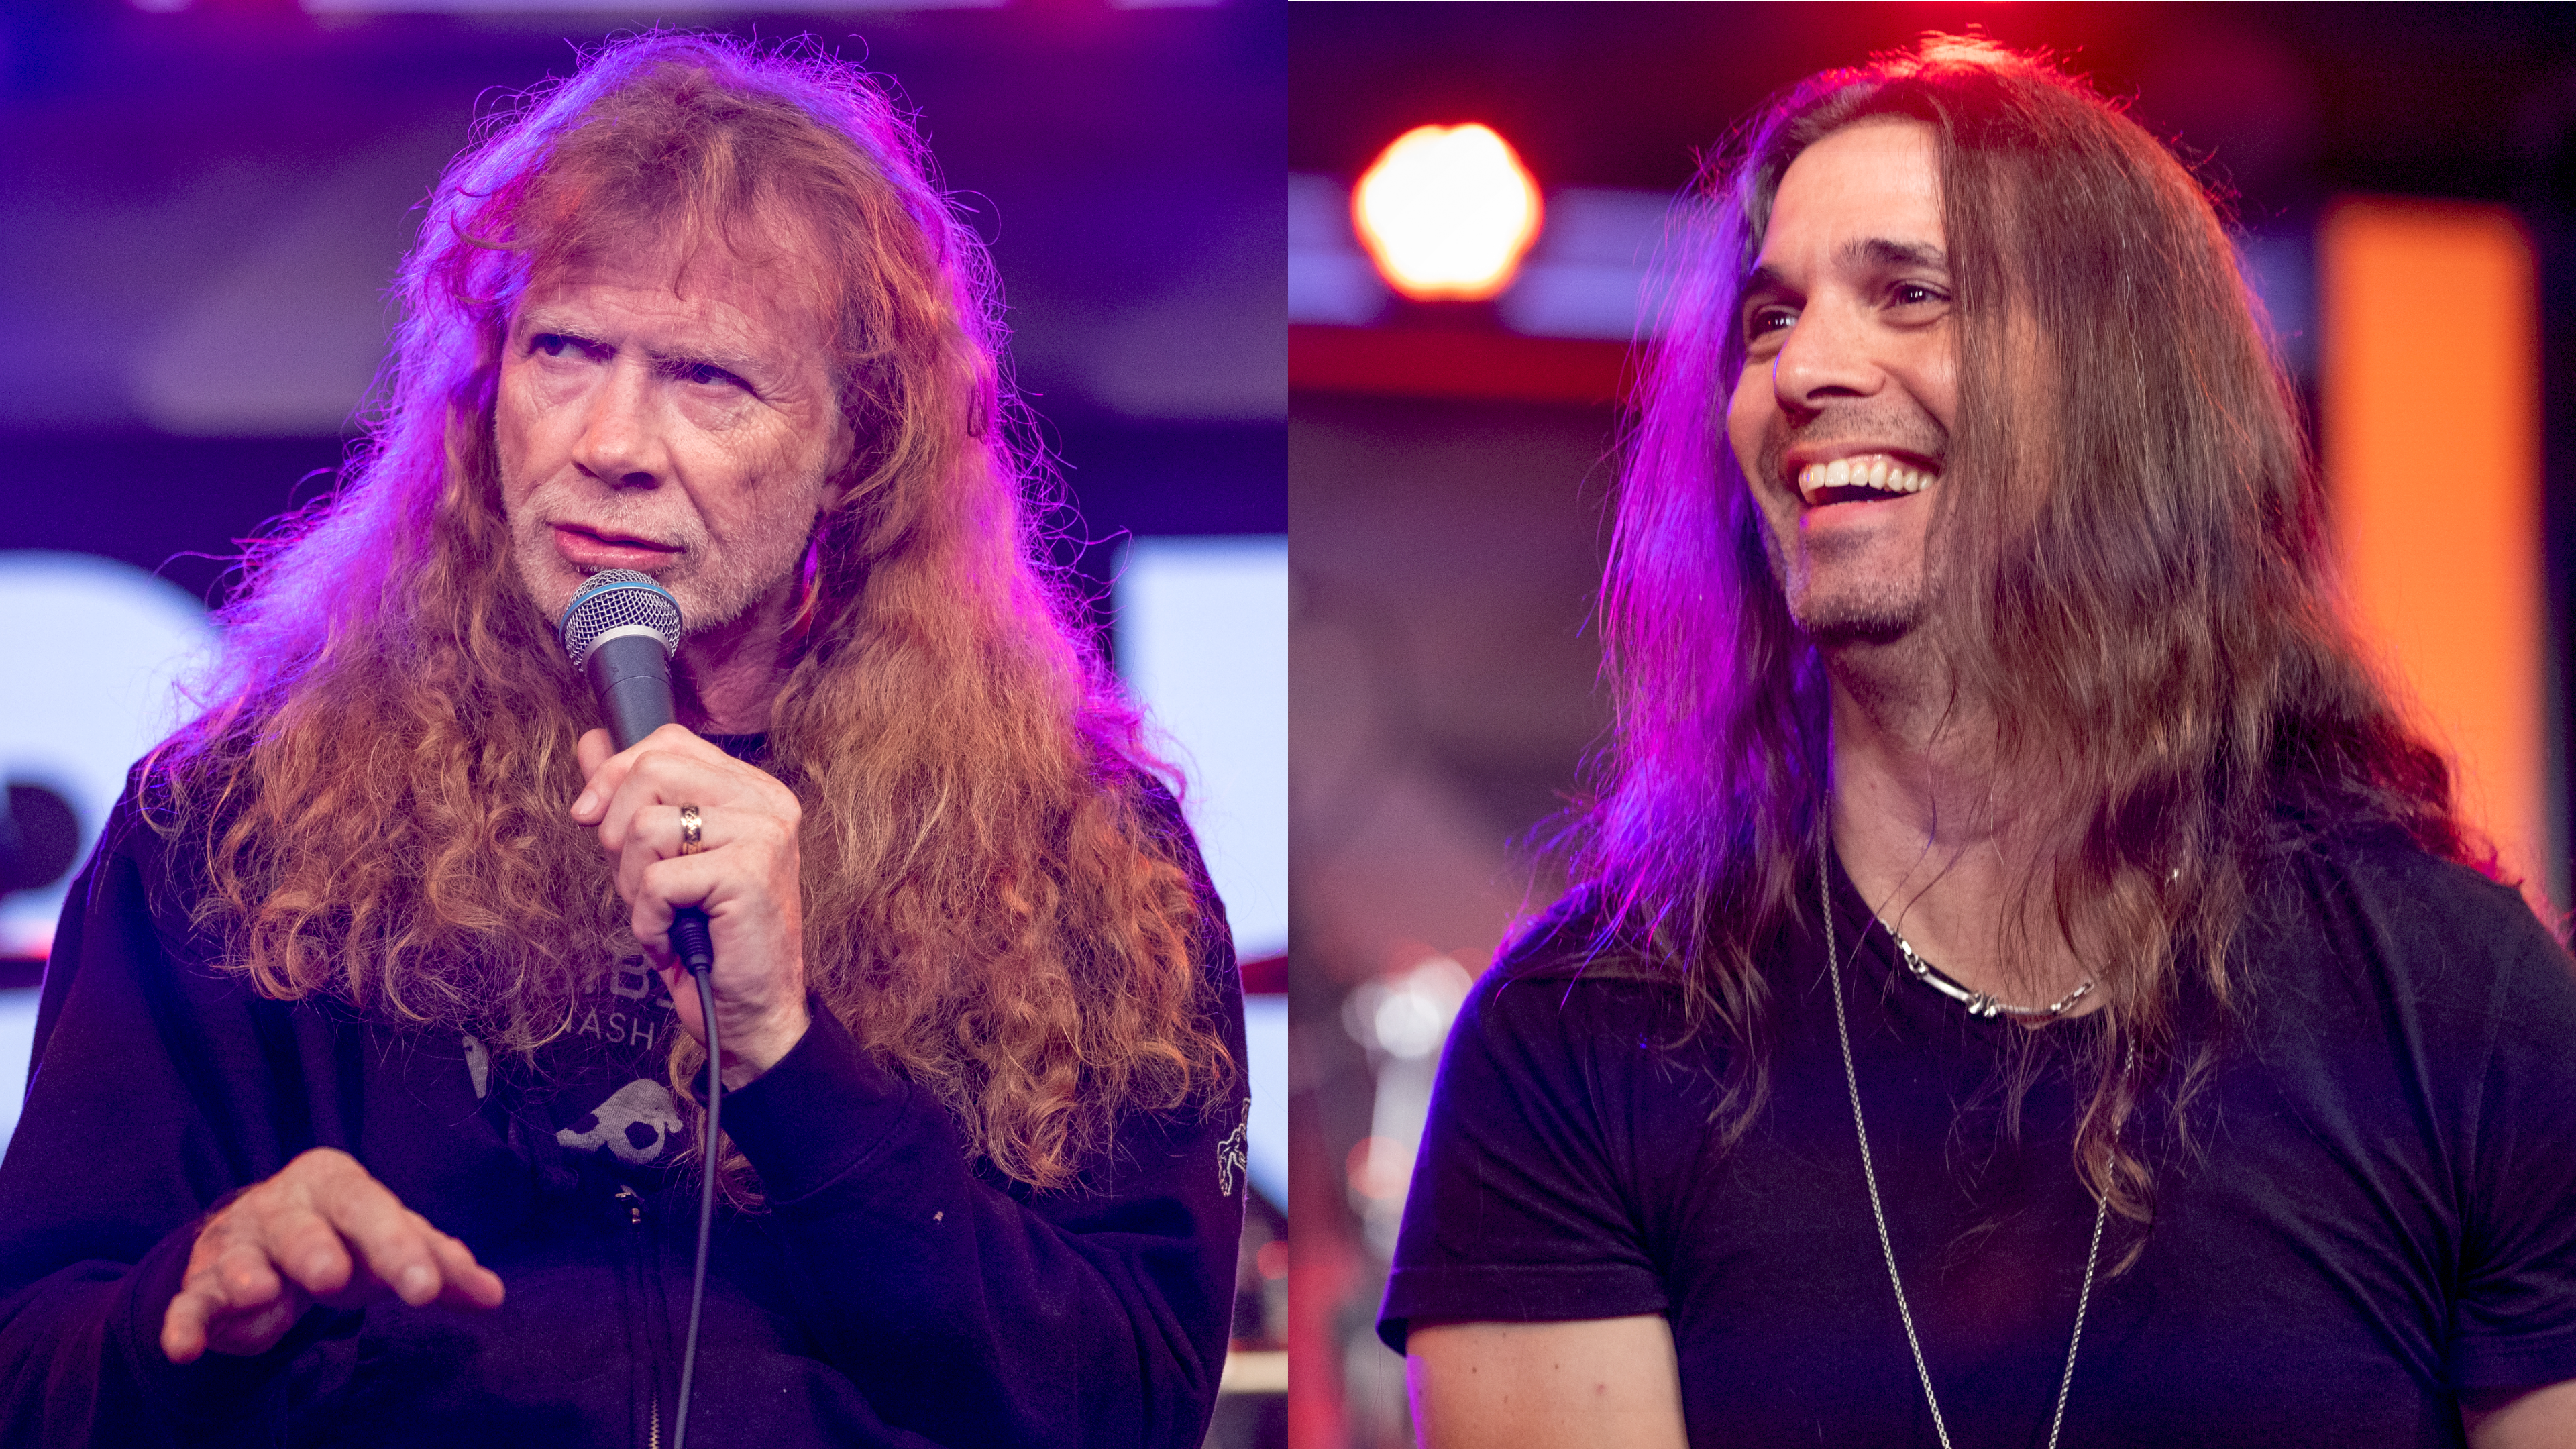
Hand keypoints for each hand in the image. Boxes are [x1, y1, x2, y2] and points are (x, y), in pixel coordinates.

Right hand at [160, 1148, 503, 1363]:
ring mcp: (240, 1244)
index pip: (374, 1210)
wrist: (267, 1238)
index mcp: (341, 1186)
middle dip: (317, 1249)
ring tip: (260, 1295)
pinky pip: (191, 1302)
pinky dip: (185, 1323)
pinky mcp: (202, 1284)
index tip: (427, 1289)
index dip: (400, 1248)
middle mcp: (285, 1206)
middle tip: (333, 1277)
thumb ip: (440, 1267)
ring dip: (249, 1278)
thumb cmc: (347, 1237)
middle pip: (304, 1225)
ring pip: (243, 1258)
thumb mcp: (392, 1246)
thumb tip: (493, 1295)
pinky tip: (183, 1348)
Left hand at [572, 723, 811, 1085]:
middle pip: (652, 769)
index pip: (668, 742)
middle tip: (639, 883)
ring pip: (646, 825)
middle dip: (617, 833)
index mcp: (751, 791)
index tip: (590, 818)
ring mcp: (764, 834)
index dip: (616, 774)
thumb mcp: (659, 857)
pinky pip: (657, 880)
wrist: (749, 1012)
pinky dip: (648, 921)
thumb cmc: (708, 940)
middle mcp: (766, 804)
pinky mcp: (750, 873)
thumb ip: (630, 798)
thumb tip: (591, 742)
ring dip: (633, 885)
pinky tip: (674, 938)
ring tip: (663, 915)